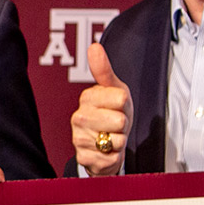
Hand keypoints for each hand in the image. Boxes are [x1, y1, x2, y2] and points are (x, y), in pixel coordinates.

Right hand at [71, 42, 130, 175]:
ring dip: (119, 142)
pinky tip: (106, 152)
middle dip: (123, 125)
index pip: (121, 98)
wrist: (106, 147)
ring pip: (116, 140)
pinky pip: (111, 158)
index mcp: (87, 97)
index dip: (125, 105)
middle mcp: (78, 117)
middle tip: (116, 124)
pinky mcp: (83, 158)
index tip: (118, 107)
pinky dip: (114, 157)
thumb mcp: (115, 90)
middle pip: (119, 120)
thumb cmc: (112, 113)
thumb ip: (104, 70)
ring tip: (110, 138)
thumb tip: (94, 46)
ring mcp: (78, 138)